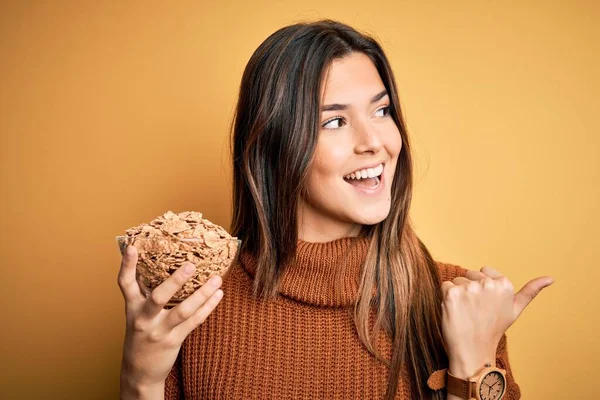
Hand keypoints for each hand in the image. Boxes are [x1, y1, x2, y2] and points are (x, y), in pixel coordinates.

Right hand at [117, 245, 223, 387]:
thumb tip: (158, 264)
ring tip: (217, 279)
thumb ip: (144, 293)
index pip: (125, 284)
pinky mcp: (174, 340)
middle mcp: (144, 319)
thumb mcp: (136, 315)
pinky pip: (194, 321)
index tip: (133, 247)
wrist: (139, 372)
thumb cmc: (141, 335)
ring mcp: (159, 330)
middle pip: (158, 297)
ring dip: (202, 294)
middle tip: (191, 265)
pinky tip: (218, 295)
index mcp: (132, 308)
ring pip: (183, 310)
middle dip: (175, 281)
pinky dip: (208, 307)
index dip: (127, 265)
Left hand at [441, 265, 553, 372]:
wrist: (473, 350)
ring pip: (457, 281)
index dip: (482, 286)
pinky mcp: (452, 294)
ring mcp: (469, 288)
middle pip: (469, 274)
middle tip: (475, 310)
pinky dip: (446, 298)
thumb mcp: (515, 309)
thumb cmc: (493, 329)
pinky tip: (455, 312)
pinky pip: (444, 286)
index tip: (485, 303)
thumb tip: (551, 278)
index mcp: (504, 284)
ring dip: (458, 294)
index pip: (484, 271)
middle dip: (470, 289)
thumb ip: (531, 291)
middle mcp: (488, 284)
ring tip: (466, 312)